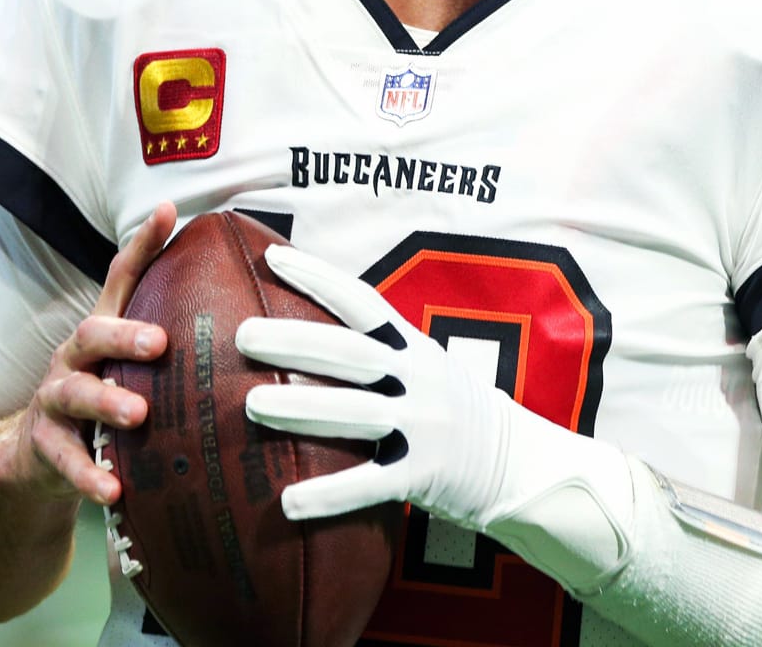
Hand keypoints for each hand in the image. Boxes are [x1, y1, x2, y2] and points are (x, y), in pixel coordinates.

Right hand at [0, 204, 175, 505]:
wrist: (32, 458)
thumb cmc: (104, 398)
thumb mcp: (131, 364)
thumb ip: (175, 336)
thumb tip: (251, 309)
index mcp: (103, 333)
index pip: (121, 279)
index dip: (141, 245)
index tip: (166, 212)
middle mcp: (74, 358)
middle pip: (93, 333)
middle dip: (124, 335)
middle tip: (159, 343)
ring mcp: (55, 401)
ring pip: (75, 395)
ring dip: (106, 404)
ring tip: (136, 414)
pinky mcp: (44, 446)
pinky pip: (65, 460)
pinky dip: (89, 475)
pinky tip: (113, 491)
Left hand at [236, 246, 511, 523]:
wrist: (517, 463)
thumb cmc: (453, 413)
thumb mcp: (427, 369)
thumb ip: (381, 354)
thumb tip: (306, 335)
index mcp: (415, 349)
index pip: (364, 303)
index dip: (320, 279)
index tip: (274, 259)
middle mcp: (420, 380)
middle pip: (351, 354)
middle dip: (296, 341)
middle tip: (243, 335)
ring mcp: (424, 426)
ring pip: (356, 413)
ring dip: (302, 408)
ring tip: (251, 405)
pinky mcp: (424, 474)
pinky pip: (370, 483)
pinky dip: (329, 495)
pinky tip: (288, 502)